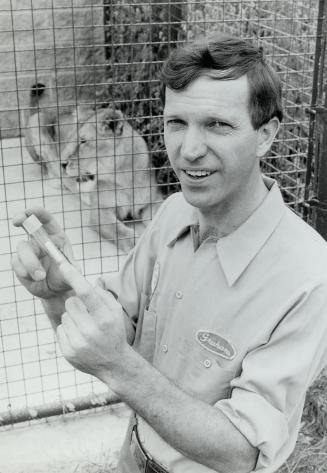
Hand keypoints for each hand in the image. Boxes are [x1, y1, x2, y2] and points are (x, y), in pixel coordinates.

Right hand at [12, 206, 74, 298]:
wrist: (56, 292)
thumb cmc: (66, 278)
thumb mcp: (73, 275)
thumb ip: (72, 273)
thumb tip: (67, 270)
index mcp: (56, 236)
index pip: (45, 219)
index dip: (36, 212)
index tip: (29, 211)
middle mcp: (40, 240)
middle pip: (27, 224)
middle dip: (21, 218)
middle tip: (17, 221)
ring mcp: (28, 251)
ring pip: (22, 248)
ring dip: (30, 262)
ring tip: (40, 276)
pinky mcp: (20, 263)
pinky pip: (16, 263)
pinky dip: (24, 271)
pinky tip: (32, 279)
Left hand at [56, 261, 127, 383]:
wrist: (114, 364)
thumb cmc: (114, 332)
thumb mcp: (115, 312)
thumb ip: (102, 294)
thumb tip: (86, 281)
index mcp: (105, 318)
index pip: (85, 292)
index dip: (73, 276)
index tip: (63, 264)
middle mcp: (91, 331)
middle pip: (71, 302)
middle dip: (77, 304)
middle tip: (87, 313)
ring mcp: (78, 343)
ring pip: (64, 316)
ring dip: (72, 318)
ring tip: (85, 328)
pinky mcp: (68, 352)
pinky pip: (60, 330)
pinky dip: (68, 331)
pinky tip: (80, 338)